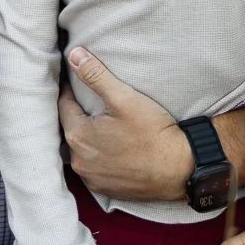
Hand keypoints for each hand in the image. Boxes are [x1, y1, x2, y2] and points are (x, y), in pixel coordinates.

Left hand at [60, 46, 244, 199]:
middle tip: (87, 100)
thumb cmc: (153, 133)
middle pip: (70, 129)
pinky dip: (96, 156)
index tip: (74, 80)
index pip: (63, 105)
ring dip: (85, 137)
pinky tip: (109, 147)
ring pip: (80, 150)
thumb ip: (96, 75)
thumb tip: (74, 55)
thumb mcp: (124, 98)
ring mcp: (91, 177)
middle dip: (76, 114)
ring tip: (98, 123)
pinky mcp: (105, 189)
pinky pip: (93, 168)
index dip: (69, 90)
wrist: (181, 169)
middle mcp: (78, 160)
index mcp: (78, 135)